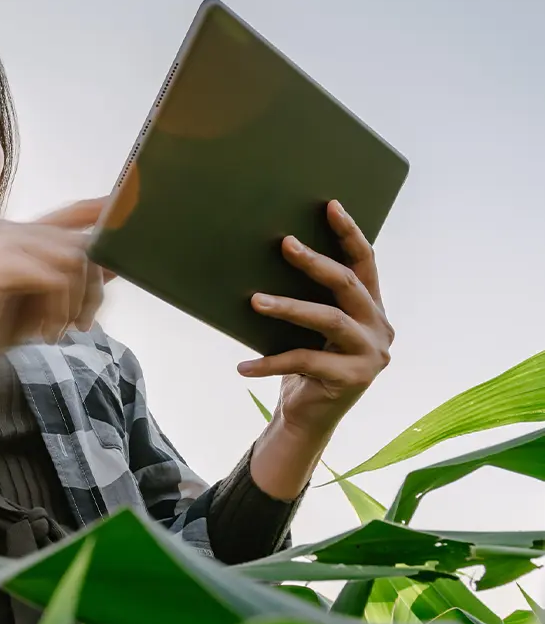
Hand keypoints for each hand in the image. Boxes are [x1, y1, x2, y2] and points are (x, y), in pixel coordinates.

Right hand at [0, 197, 109, 367]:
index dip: (102, 209)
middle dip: (94, 290)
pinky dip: (60, 309)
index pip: (72, 212)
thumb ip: (74, 279)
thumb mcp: (44, 301)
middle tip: (83, 325)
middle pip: (82, 245)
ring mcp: (5, 244)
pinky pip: (55, 280)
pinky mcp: (0, 264)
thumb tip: (115, 264)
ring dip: (77, 303)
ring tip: (62, 331)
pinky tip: (47, 332)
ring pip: (74, 262)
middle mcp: (13, 231)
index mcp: (22, 235)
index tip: (127, 206)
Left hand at [236, 200, 394, 439]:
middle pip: (347, 284)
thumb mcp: (310, 328)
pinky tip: (243, 366)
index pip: (365, 262)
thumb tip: (273, 254)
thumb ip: (310, 299)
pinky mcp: (354, 379)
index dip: (349, 233)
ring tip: (254, 300)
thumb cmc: (305, 363)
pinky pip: (305, 361)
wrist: (309, 418)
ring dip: (288, 307)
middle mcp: (379, 327)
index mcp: (371, 308)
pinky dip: (270, 363)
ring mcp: (371, 354)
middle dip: (315, 262)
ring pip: (328, 319)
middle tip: (284, 244)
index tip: (330, 205)